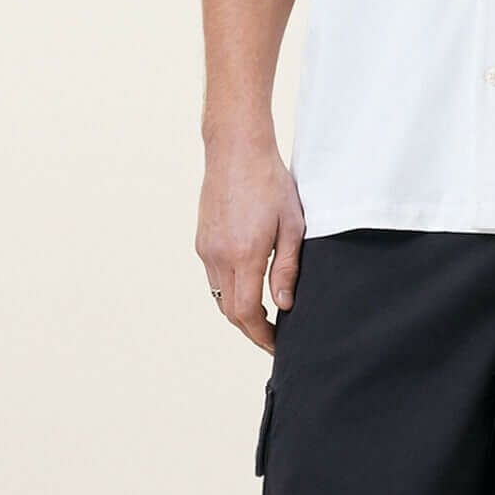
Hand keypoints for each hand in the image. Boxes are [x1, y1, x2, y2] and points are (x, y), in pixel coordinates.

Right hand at [196, 131, 303, 352]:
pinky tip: (248, 289)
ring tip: (263, 319)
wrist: (236, 150)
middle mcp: (219, 256)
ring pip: (219, 296)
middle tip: (273, 338)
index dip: (262, 335)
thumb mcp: (292, 226)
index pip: (247, 312)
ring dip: (239, 313)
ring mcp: (207, 249)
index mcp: (245, 254)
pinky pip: (214, 278)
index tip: (277, 345)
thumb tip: (284, 306)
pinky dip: (230, 292)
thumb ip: (287, 269)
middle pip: (230, 312)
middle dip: (251, 331)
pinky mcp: (202, 241)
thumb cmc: (271, 183)